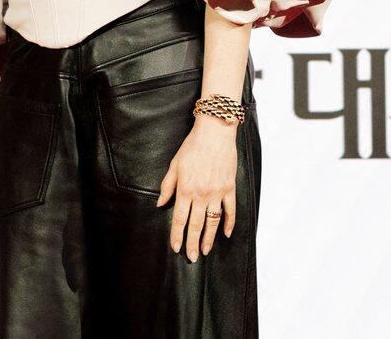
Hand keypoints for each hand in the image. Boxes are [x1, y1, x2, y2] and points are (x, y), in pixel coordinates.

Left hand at [156, 117, 237, 262]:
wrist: (214, 133)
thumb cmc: (192, 147)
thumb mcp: (174, 165)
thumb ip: (167, 186)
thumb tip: (160, 203)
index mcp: (185, 189)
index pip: (179, 219)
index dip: (177, 235)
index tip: (176, 248)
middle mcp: (201, 194)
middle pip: (195, 225)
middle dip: (192, 243)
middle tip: (192, 257)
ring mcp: (217, 193)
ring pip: (213, 221)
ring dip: (209, 238)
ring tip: (206, 250)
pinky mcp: (229, 189)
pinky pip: (230, 210)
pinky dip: (229, 223)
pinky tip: (226, 233)